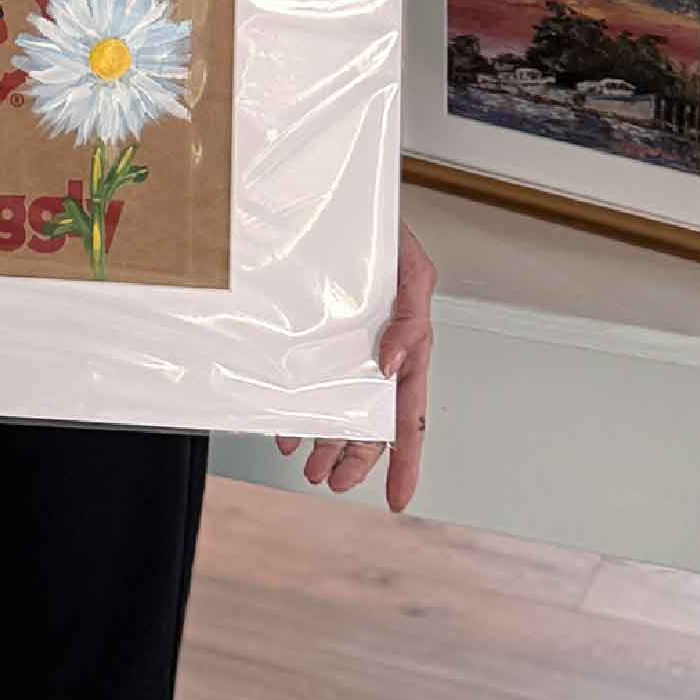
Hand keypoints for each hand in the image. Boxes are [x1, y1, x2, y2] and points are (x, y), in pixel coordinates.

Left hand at [276, 221, 435, 508]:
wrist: (344, 201)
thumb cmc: (388, 233)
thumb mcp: (412, 271)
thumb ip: (409, 318)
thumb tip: (390, 364)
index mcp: (408, 347)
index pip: (409, 414)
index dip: (406, 460)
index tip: (396, 499)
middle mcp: (378, 354)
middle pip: (371, 422)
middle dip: (354, 458)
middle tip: (330, 481)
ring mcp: (348, 347)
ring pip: (340, 407)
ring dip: (326, 442)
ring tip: (310, 466)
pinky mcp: (318, 335)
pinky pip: (310, 379)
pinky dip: (300, 407)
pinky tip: (287, 425)